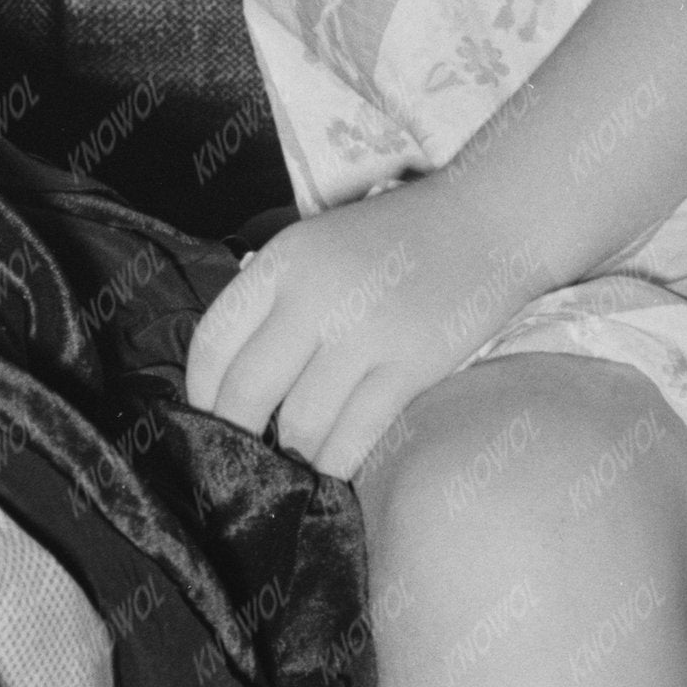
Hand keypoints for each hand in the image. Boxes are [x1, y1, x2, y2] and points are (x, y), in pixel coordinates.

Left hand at [186, 181, 528, 480]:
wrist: (486, 220)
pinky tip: (332, 466)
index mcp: (283, 261)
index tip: (206, 417)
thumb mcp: (317, 243)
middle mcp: (315, 296)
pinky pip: (356, 434)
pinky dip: (336, 460)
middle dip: (237, 434)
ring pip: (301, 423)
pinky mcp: (411, 365)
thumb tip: (229, 377)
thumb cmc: (394, 240)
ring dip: (292, 454)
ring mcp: (365, 332)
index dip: (200, 392)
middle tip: (241, 456)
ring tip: (292, 463)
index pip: (213, 341)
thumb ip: (273, 297)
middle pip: (247, 390)